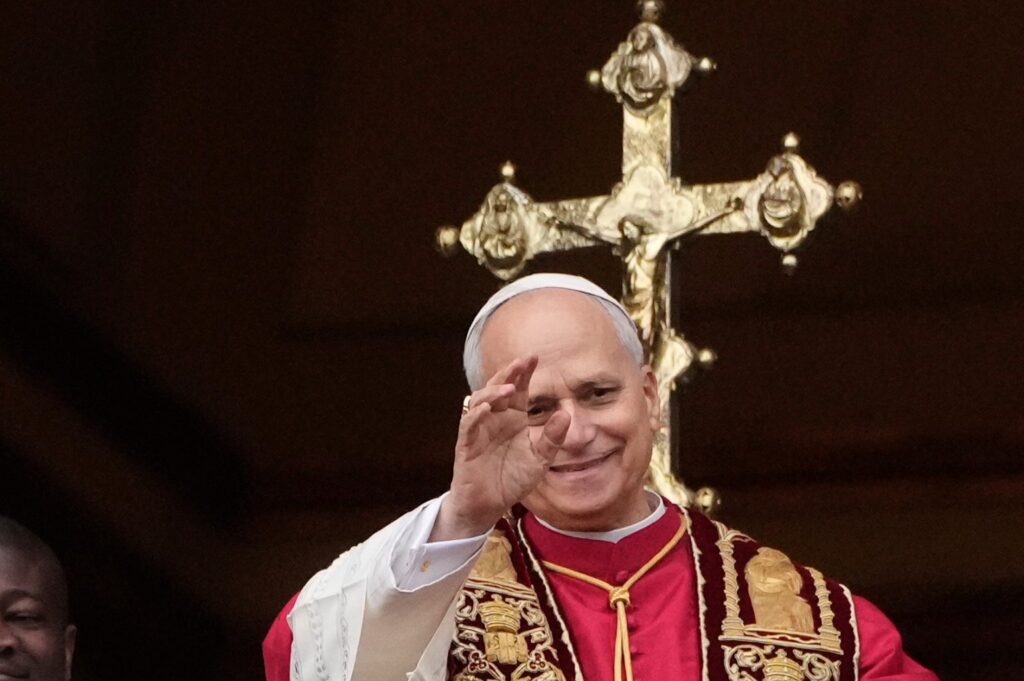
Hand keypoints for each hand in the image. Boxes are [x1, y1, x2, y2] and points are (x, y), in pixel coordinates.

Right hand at [431, 357, 569, 540]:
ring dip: (493, 393)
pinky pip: (468, 425)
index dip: (523, 374)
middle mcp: (495, 419)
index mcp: (514, 419)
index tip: (534, 358)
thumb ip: (552, 438)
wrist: (489, 506)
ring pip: (480, 401)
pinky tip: (487, 409)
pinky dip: (476, 415)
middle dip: (508, 374)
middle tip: (521, 363)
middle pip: (498, 388)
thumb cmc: (512, 480)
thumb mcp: (540, 460)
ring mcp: (479, 430)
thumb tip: (566, 414)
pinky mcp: (466, 445)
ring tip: (509, 389)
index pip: (518, 390)